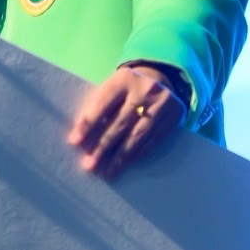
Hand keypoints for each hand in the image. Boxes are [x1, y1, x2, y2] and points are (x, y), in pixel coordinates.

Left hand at [66, 62, 186, 178]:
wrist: (161, 78)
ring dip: (121, 157)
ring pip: (137, 135)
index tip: (75, 142)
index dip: (88, 123)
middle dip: (103, 146)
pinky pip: (153, 140)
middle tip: (90, 164)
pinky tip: (127, 162)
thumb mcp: (113, 87)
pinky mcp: (174, 116)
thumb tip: (81, 135)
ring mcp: (161, 104)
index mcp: (124, 79)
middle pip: (120, 123)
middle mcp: (144, 90)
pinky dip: (138, 153)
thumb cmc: (127, 87)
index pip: (103, 104)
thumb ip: (99, 105)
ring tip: (108, 172)